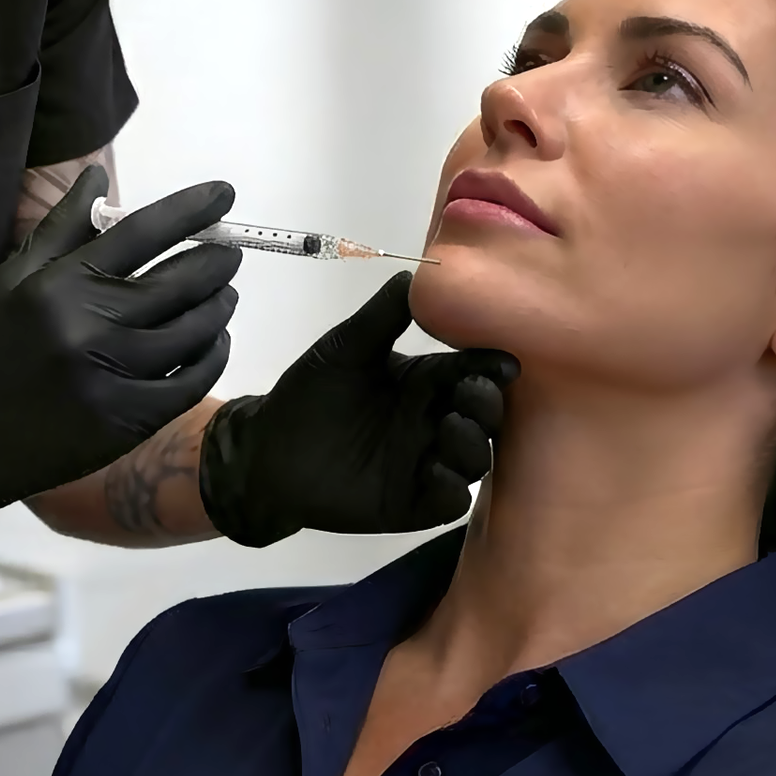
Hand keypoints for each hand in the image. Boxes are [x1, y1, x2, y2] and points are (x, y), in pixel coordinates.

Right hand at [0, 166, 239, 552]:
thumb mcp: (11, 279)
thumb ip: (61, 227)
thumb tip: (98, 176)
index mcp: (59, 285)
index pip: (142, 233)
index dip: (190, 209)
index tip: (224, 194)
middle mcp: (88, 327)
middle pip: (177, 282)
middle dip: (215, 261)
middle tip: (229, 253)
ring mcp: (111, 378)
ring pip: (191, 332)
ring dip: (218, 307)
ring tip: (224, 295)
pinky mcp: (126, 422)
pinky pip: (190, 381)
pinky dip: (212, 357)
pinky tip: (214, 342)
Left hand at [198, 272, 516, 546]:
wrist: (270, 451)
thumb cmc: (311, 393)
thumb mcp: (347, 347)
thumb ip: (383, 315)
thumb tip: (414, 273)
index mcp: (426, 381)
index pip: (472, 369)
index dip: (490, 365)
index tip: (504, 361)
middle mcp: (436, 421)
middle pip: (483, 414)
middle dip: (488, 403)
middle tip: (473, 392)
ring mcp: (429, 463)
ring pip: (474, 458)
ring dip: (473, 443)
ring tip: (451, 426)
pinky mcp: (415, 502)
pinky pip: (450, 500)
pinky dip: (453, 489)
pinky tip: (437, 473)